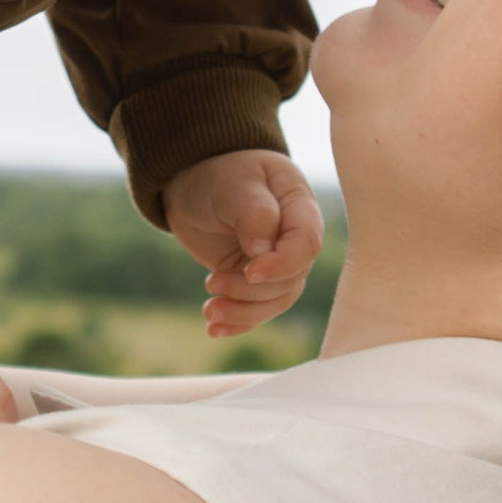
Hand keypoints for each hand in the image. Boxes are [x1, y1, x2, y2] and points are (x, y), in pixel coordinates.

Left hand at [163, 149, 323, 339]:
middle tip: (211, 284)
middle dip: (251, 291)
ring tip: (209, 311)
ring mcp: (277, 261)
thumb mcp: (233, 184)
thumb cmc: (218, 173)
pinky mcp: (255, 278)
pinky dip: (237, 322)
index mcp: (299, 205)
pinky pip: (258, 308)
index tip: (250, 271)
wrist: (195, 181)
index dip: (282, 264)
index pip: (306, 244)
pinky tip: (214, 329)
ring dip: (243, 312)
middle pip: (290, 279)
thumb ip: (254, 213)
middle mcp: (294, 237)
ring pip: (275, 300)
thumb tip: (264, 252)